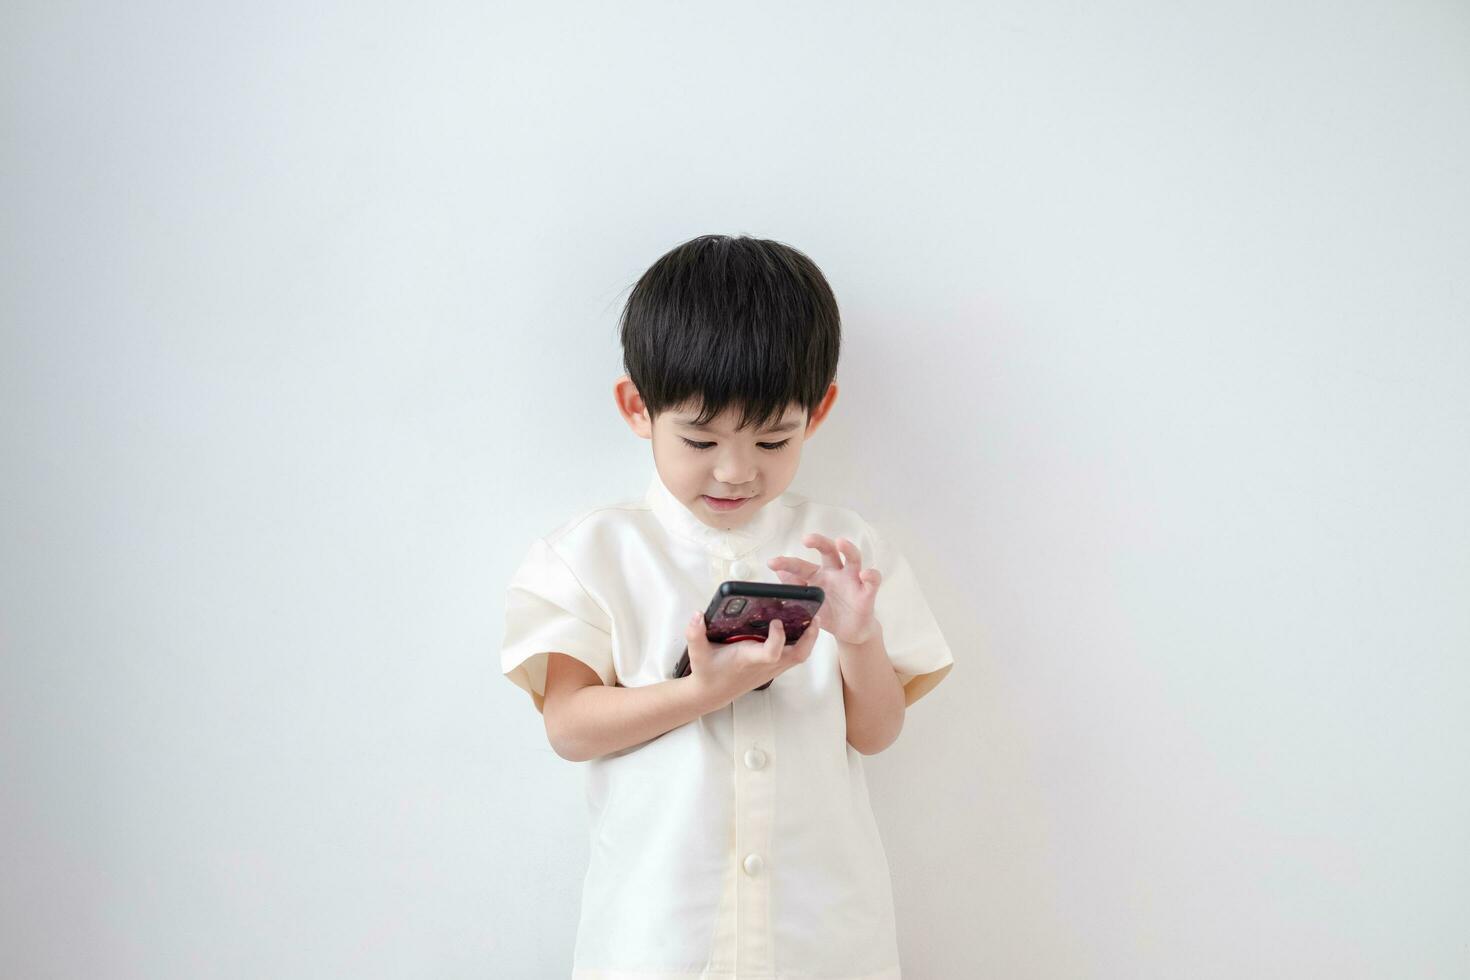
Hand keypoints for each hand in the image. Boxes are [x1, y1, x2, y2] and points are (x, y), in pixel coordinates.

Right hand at [684, 609, 821, 709]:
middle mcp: (764, 665)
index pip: (771, 653)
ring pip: (799, 657)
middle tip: (813, 617)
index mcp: (748, 659)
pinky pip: (794, 657)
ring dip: (809, 640)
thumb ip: (695, 634)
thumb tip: (697, 615)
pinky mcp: (773, 668)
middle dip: (809, 638)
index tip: (777, 621)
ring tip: (811, 619)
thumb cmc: (708, 672)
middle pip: (797, 656)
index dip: (778, 637)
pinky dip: (802, 643)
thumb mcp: (697, 653)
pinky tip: (800, 628)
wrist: (712, 693)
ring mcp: (771, 668)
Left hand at [768, 533, 880, 645]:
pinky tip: (865, 574)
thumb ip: (797, 588)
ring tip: (841, 543)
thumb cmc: (830, 613)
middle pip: (829, 551)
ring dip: (848, 549)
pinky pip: (872, 580)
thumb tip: (778, 573)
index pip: (802, 566)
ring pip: (853, 559)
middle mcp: (836, 573)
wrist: (850, 632)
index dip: (787, 563)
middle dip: (819, 542)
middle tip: (806, 539)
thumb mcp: (810, 603)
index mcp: (819, 576)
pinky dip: (871, 575)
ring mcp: (852, 580)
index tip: (771, 563)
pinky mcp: (867, 592)